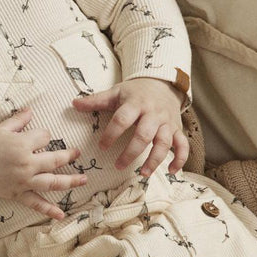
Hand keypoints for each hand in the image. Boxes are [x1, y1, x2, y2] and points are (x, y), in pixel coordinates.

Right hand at [0, 107, 87, 220]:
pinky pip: (36, 203)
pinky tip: (61, 214)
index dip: (44, 134)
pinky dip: (48, 210)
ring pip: (53, 182)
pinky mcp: (18, 194)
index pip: (44, 137)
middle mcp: (27, 164)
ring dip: (70, 181)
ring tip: (83, 179)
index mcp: (23, 145)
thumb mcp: (0, 129)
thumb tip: (30, 111)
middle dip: (69, 155)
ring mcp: (24, 181)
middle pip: (55, 159)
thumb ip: (18, 120)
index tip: (40, 136)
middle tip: (77, 153)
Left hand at [73, 78, 187, 174]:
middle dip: (131, 152)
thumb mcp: (116, 92)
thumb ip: (96, 100)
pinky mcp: (177, 129)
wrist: (162, 83)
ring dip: (155, 160)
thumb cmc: (135, 92)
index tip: (102, 147)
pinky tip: (172, 171)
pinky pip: (182, 145)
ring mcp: (167, 122)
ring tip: (143, 174)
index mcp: (135, 104)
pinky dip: (180, 159)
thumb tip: (73, 103)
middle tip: (118, 166)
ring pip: (163, 143)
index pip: (122, 119)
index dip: (112, 134)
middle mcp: (153, 114)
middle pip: (144, 135)